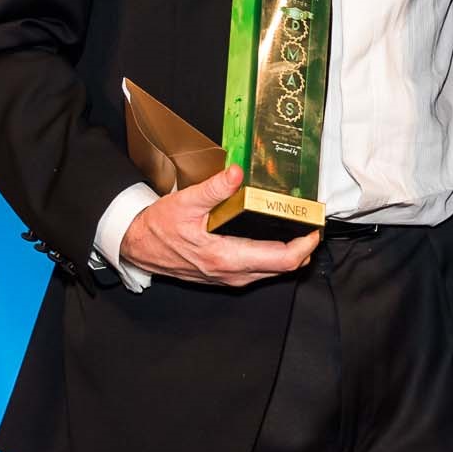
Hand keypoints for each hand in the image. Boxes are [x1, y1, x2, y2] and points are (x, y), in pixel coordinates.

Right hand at [119, 165, 320, 286]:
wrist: (138, 246)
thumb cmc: (159, 227)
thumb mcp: (185, 202)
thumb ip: (215, 188)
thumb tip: (237, 173)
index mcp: (226, 257)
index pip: (280, 259)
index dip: (305, 246)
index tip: (315, 229)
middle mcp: (231, 274)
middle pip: (283, 269)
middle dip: (303, 249)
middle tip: (311, 224)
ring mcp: (229, 278)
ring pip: (272, 272)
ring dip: (290, 254)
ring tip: (297, 228)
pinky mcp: (225, 276)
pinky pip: (259, 271)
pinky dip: (274, 257)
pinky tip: (275, 238)